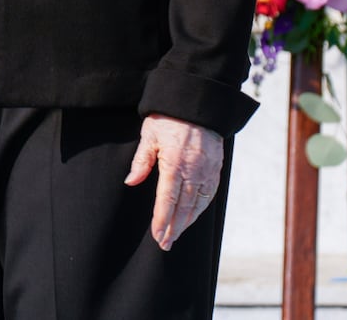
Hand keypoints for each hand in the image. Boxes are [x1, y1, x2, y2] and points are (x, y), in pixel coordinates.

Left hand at [123, 114, 222, 250]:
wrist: (196, 102)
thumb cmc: (168, 117)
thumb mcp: (149, 135)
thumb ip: (141, 161)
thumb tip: (131, 182)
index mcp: (174, 163)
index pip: (167, 199)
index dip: (162, 220)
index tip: (157, 235)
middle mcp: (193, 170)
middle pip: (183, 207)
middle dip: (173, 227)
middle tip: (165, 244)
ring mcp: (207, 170)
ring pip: (198, 204)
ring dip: (187, 222)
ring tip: (176, 235)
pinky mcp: (216, 167)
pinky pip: (209, 193)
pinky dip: (201, 208)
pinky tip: (193, 216)